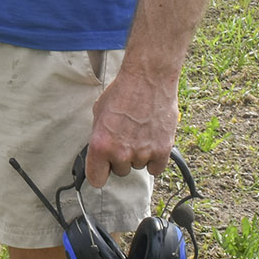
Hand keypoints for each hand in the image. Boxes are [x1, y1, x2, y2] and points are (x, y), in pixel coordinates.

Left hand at [84, 68, 177, 186]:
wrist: (148, 79)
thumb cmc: (122, 92)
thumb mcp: (99, 112)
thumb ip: (99, 136)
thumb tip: (100, 150)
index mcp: (100, 144)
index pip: (96, 179)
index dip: (99, 173)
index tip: (103, 169)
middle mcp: (121, 153)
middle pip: (119, 172)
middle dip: (121, 159)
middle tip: (125, 139)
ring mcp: (142, 153)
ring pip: (138, 167)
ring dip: (139, 155)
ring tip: (140, 133)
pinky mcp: (162, 151)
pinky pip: (156, 168)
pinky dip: (155, 159)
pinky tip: (152, 141)